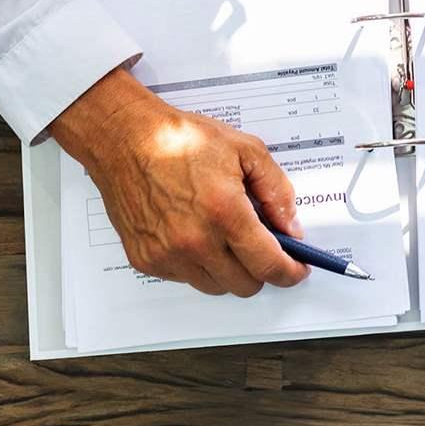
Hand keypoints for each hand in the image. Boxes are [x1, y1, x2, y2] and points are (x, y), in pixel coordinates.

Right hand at [47, 67, 308, 296]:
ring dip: (230, 271)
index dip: (290, 273)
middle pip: (245, 285)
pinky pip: (185, 278)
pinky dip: (199, 266)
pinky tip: (198, 236)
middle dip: (262, 270)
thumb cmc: (181, 139)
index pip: (268, 264)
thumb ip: (277, 191)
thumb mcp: (246, 150)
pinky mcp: (146, 260)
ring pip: (216, 287)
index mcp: (225, 212)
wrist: (127, 140)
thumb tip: (291, 227)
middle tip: (263, 248)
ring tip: (226, 237)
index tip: (297, 270)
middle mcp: (195, 241)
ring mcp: (168, 255)